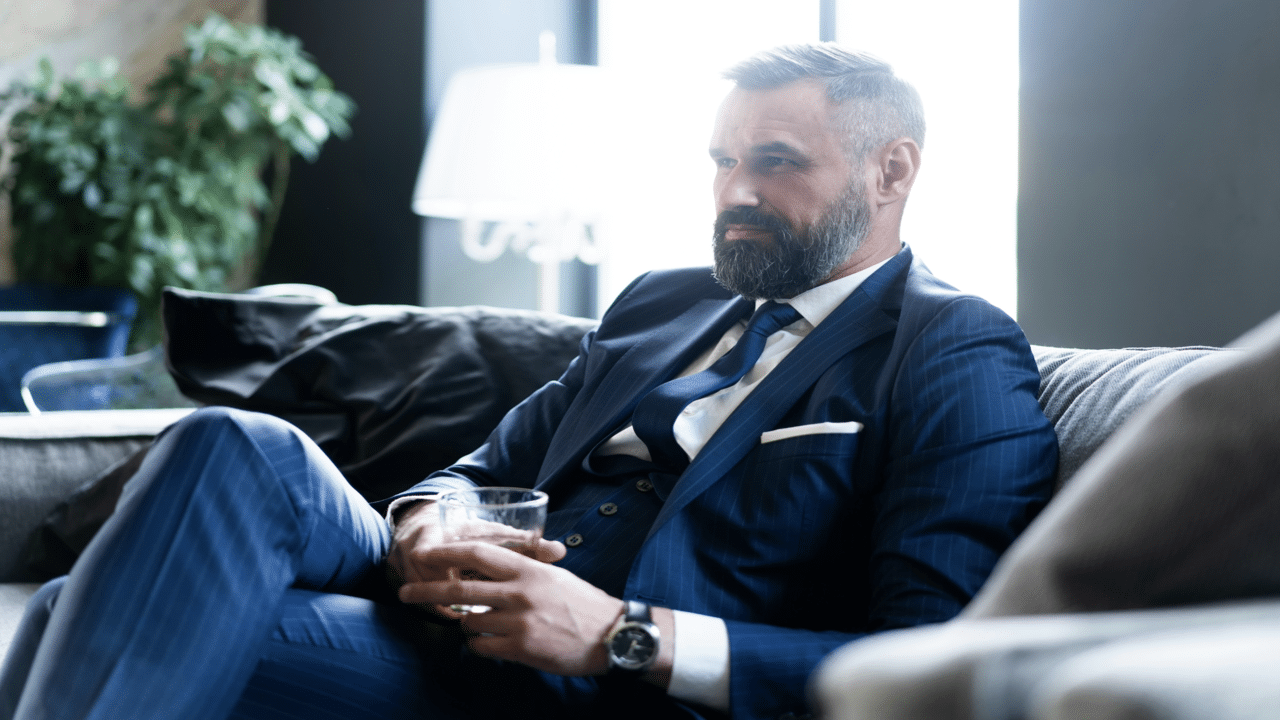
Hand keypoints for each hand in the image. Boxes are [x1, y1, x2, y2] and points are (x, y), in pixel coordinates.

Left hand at [398, 540, 622, 675]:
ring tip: (476, 624)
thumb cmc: (583, 603)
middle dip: (426, 591)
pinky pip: (482, 647)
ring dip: (465, 624)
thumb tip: (491, 568)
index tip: (424, 555)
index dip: (447, 553)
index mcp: (528, 569)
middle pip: (460, 590)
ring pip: (469, 623)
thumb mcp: (554, 575)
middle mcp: (519, 593)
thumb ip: (523, 570)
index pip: (478, 553)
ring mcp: (519, 623)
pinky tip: (488, 643)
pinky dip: (478, 645)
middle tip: (403, 592)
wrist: (612, 635)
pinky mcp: (521, 650)